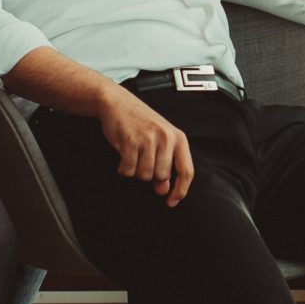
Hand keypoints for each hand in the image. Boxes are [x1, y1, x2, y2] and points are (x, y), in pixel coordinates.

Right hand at [97, 86, 193, 204]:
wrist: (117, 102)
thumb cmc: (140, 123)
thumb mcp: (159, 140)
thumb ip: (165, 163)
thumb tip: (164, 189)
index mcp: (178, 138)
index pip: (187, 171)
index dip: (181, 190)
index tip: (172, 201)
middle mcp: (166, 138)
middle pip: (161, 176)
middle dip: (150, 175)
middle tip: (141, 160)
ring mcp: (148, 139)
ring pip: (144, 175)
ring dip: (135, 171)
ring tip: (133, 155)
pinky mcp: (130, 142)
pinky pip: (128, 170)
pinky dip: (123, 169)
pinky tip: (122, 156)